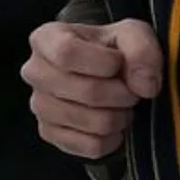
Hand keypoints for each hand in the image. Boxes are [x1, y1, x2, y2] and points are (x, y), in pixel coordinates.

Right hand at [22, 19, 162, 158]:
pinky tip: (112, 124)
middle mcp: (35, 72)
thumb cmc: (111, 50)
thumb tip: (144, 85)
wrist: (103, 74)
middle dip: (121, 93)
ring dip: (117, 116)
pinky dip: (111, 138)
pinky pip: (90, 145)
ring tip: (120, 105)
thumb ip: (142, 50)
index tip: (118, 63)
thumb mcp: (132, 34)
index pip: (67, 53)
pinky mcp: (49, 133)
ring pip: (90, 121)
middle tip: (130, 90)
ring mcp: (39, 105)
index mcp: (47, 39)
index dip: (103, 62)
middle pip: (86, 91)